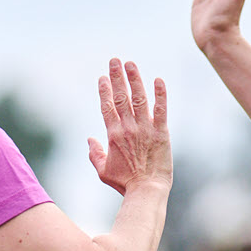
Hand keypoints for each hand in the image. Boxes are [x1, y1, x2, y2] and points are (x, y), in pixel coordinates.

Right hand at [85, 58, 170, 195]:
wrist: (147, 190)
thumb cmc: (124, 183)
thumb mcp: (103, 171)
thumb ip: (94, 154)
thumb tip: (90, 139)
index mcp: (113, 135)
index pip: (107, 107)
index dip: (104, 90)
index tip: (103, 77)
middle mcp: (128, 128)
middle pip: (121, 97)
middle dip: (117, 77)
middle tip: (114, 60)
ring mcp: (145, 129)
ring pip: (139, 98)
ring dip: (135, 79)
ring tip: (131, 64)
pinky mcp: (161, 132)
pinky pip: (161, 110)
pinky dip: (160, 94)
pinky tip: (158, 80)